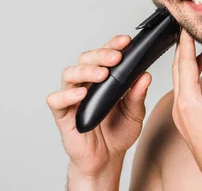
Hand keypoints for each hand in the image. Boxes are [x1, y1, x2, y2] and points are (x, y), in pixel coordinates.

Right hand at [46, 35, 151, 178]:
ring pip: (70, 74)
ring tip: (102, 74)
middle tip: (116, 58)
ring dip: (86, 70)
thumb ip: (138, 95)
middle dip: (101, 54)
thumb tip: (145, 75)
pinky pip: (56, 100)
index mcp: (104, 78)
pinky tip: (81, 94)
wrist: (106, 159)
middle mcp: (86, 83)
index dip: (113, 44)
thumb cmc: (118, 133)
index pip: (105, 54)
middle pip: (86, 59)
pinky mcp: (63, 114)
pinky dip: (66, 94)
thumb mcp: (135, 113)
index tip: (126, 41)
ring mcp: (73, 97)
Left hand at [171, 30, 201, 189]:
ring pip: (184, 85)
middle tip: (189, 34)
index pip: (183, 64)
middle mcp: (182, 110)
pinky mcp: (192, 127)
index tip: (183, 26)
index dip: (185, 42)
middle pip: (179, 72)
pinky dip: (199, 85)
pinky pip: (191, 98)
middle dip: (185, 51)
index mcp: (189, 103)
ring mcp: (185, 120)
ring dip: (193, 67)